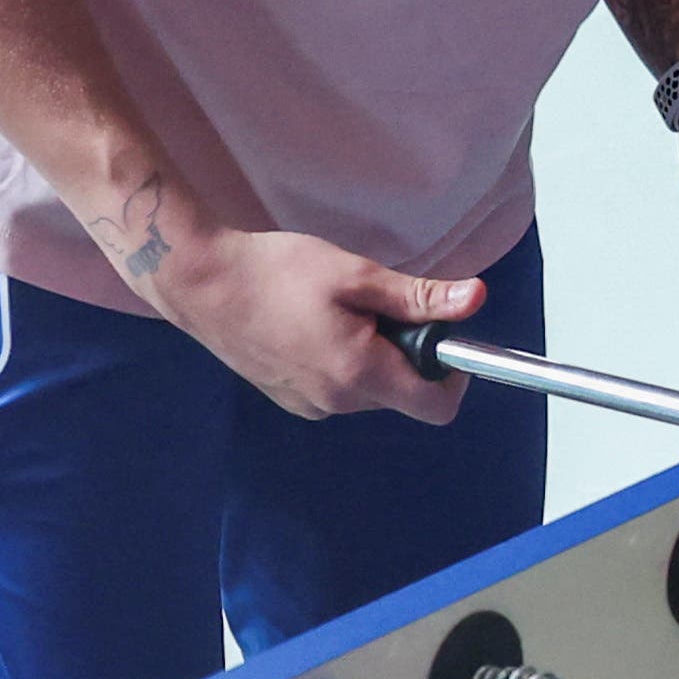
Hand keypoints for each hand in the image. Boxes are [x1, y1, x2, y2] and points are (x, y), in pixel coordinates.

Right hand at [134, 220, 478, 423]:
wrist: (200, 282)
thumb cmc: (277, 272)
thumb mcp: (356, 276)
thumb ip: (419, 297)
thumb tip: (477, 300)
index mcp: (358, 375)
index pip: (436, 407)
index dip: (453, 375)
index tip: (441, 336)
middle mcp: (335, 404)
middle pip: (403, 394)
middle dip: (408, 355)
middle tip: (378, 308)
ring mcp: (309, 405)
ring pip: (371, 391)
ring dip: (375, 357)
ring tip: (340, 312)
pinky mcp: (289, 399)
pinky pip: (339, 389)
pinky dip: (345, 363)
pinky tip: (316, 326)